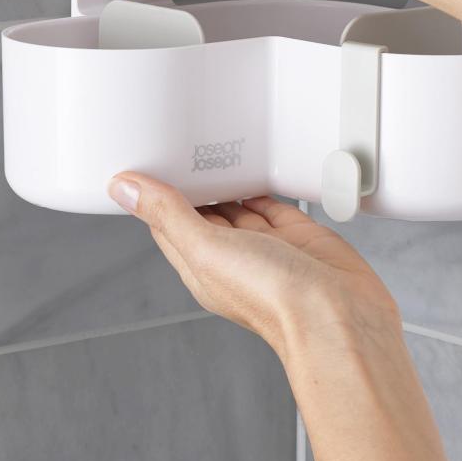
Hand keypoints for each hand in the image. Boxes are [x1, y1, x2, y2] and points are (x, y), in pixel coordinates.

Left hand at [107, 172, 400, 361]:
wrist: (336, 313)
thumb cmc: (274, 298)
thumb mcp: (206, 248)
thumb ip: (168, 215)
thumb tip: (125, 189)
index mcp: (201, 266)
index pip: (167, 224)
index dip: (154, 195)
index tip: (145, 163)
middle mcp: (232, 257)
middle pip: (202, 212)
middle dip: (191, 184)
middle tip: (178, 146)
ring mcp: (266, 247)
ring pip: (237, 206)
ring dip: (226, 182)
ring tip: (211, 150)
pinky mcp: (297, 235)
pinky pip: (273, 202)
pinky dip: (263, 185)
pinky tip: (255, 168)